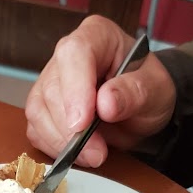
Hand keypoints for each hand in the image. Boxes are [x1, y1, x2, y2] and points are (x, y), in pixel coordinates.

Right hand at [25, 15, 176, 167]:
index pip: (74, 53)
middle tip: (97, 153)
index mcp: (96, 36)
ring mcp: (51, 81)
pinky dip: (53, 147)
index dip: (75, 89)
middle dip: (70, 128)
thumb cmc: (148, 89)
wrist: (143, 108)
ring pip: (38, 111)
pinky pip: (36, 129)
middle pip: (51, 88)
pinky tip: (78, 154)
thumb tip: (106, 104)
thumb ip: (135, 92)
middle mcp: (67, 55)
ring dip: (61, 141)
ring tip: (93, 156)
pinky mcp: (44, 107)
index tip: (83, 123)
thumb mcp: (156, 90)